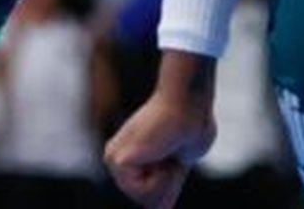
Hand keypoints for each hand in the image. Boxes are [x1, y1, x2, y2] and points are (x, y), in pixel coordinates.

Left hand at [103, 52, 217, 208]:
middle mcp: (114, 159)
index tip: (173, 153)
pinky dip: (162, 178)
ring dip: (166, 180)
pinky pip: (144, 192)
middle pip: (146, 201)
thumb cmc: (191, 125)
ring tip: (167, 151)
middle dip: (168, 184)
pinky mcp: (118, 161)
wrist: (190, 104)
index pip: (149, 196)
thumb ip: (166, 185)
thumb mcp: (178, 163)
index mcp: (126, 159)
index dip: (169, 184)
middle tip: (172, 152)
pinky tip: (161, 152)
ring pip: (146, 199)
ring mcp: (112, 159)